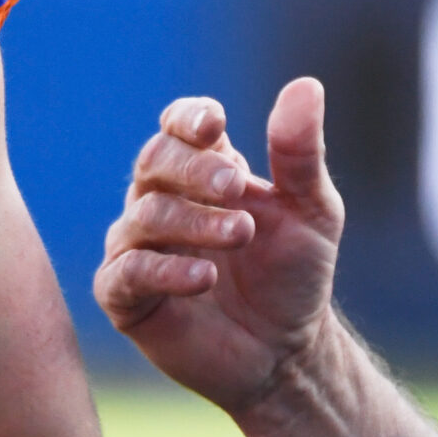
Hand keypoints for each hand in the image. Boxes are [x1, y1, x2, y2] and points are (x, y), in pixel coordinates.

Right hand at [95, 79, 345, 414]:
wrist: (288, 351)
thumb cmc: (295, 275)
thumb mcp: (311, 210)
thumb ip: (301, 154)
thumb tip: (306, 85)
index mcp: (203, 173)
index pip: (177, 127)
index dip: (189, 119)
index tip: (215, 126)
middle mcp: (161, 202)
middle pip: (154, 162)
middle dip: (195, 170)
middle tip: (238, 188)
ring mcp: (138, 248)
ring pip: (143, 216)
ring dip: (195, 222)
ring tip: (241, 235)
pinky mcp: (126, 297)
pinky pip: (126, 272)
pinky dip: (165, 270)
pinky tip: (205, 277)